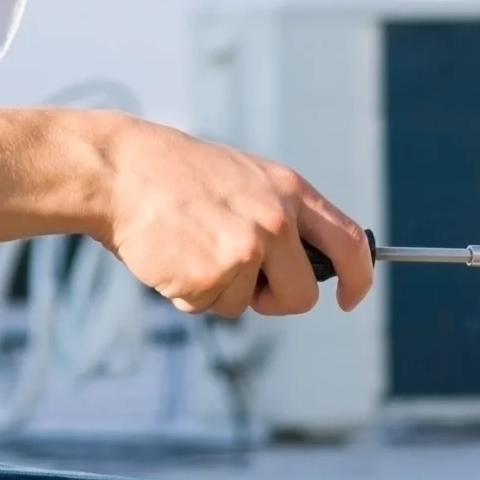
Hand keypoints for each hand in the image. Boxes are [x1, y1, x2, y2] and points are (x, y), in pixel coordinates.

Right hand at [94, 119, 374, 319]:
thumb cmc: (180, 177)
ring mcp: (245, 250)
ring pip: (247, 305)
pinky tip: (173, 257)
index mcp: (291, 191)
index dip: (358, 278)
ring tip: (192, 246)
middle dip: (276, 300)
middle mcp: (276, 220)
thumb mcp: (248, 179)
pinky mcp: (212, 276)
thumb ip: (284, 216)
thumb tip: (310, 264)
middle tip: (242, 281)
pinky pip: (209, 308)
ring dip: (219, 291)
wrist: (121, 171)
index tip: (350, 299)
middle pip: (302, 295)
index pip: (348, 243)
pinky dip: (189, 294)